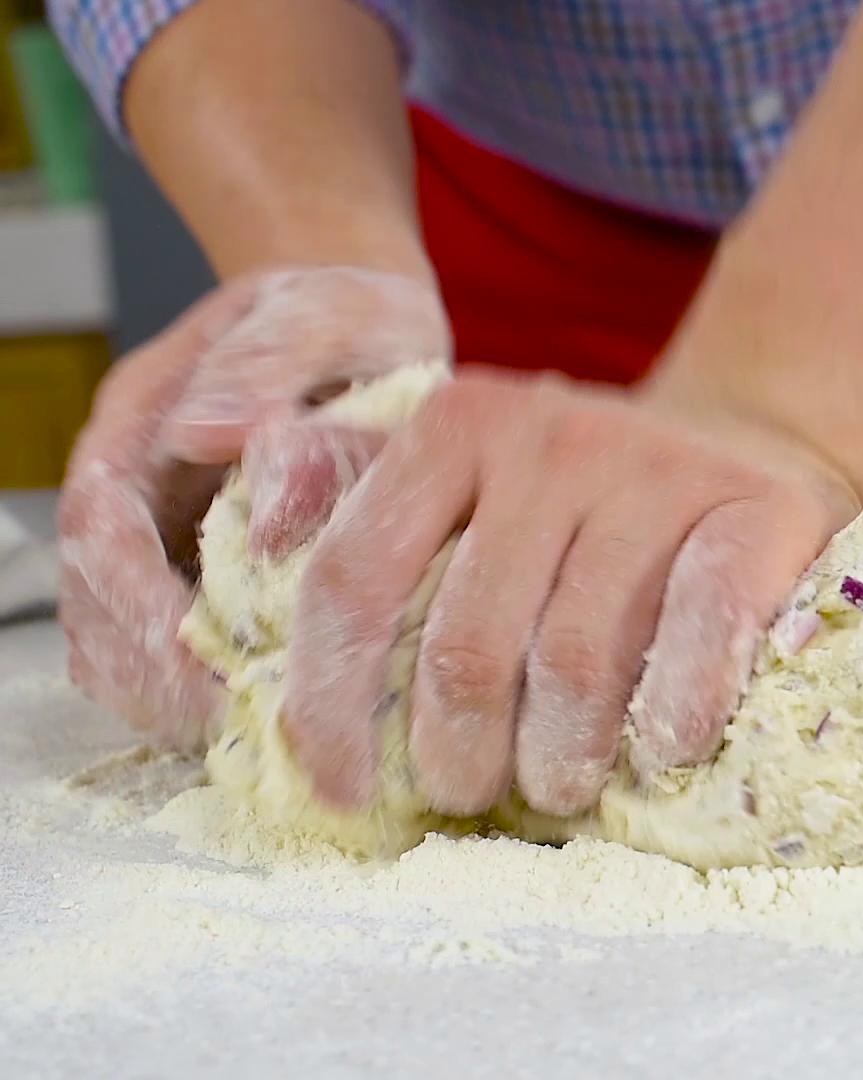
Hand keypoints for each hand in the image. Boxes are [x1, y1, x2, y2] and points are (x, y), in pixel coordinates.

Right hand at [57, 267, 446, 748]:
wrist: (363, 326)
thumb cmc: (344, 316)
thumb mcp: (321, 316)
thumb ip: (269, 366)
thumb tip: (206, 433)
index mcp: (140, 422)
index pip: (101, 530)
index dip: (139, 606)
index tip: (201, 663)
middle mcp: (131, 488)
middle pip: (97, 605)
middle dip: (156, 675)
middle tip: (234, 727)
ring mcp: (159, 535)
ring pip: (121, 642)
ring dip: (173, 697)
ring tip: (249, 737)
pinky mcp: (200, 573)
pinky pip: (170, 651)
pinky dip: (202, 690)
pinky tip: (265, 714)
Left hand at [274, 370, 862, 814]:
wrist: (752, 441)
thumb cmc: (580, 493)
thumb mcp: (462, 468)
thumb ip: (353, 490)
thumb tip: (245, 516)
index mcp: (454, 426)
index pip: (356, 578)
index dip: (329, 703)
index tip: (338, 790)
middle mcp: (550, 435)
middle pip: (468, 643)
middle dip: (454, 753)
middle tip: (466, 797)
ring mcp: (657, 472)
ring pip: (577, 657)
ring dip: (557, 756)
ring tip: (555, 791)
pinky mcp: (756, 513)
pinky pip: (701, 629)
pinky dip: (675, 708)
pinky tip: (663, 752)